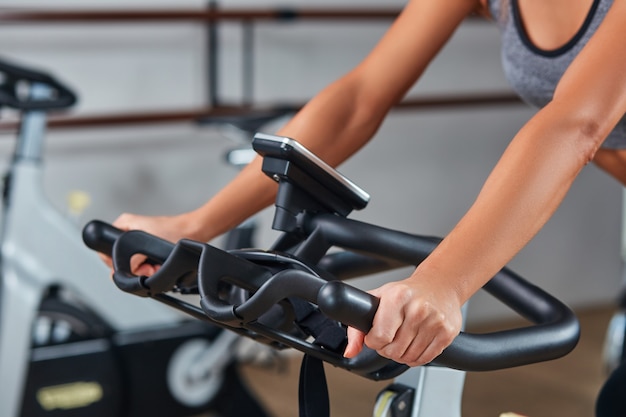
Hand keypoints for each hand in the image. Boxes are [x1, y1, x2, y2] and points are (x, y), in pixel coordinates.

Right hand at [99, 212, 199, 276]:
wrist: (194, 231)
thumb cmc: (175, 230)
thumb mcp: (148, 244)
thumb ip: (132, 259)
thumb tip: (122, 272)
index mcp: (123, 225)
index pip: (105, 251)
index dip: (116, 264)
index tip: (131, 266)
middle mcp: (128, 233)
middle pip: (119, 262)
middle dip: (134, 269)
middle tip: (148, 267)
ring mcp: (138, 242)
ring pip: (132, 266)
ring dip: (144, 271)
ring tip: (155, 266)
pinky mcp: (148, 249)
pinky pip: (143, 264)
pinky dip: (151, 269)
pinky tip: (159, 266)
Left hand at [343, 274, 462, 366]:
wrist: (439, 285)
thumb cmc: (406, 293)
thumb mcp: (378, 300)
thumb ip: (357, 327)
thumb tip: (350, 351)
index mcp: (398, 297)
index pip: (380, 337)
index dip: (374, 341)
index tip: (376, 336)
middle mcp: (418, 309)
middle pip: (394, 350)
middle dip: (387, 349)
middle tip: (390, 337)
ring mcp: (434, 321)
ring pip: (408, 357)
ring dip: (401, 354)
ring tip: (403, 338)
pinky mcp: (446, 333)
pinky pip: (424, 359)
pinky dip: (416, 357)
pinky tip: (415, 343)